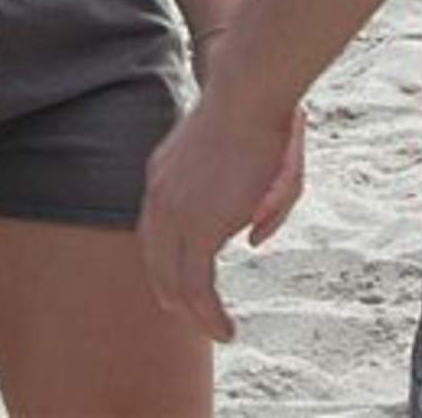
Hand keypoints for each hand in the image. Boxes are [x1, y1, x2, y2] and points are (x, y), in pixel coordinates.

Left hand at [139, 81, 306, 339]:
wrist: (250, 91)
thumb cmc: (265, 110)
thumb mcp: (256, 153)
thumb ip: (263, 201)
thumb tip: (252, 239)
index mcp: (166, 170)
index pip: (156, 226)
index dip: (169, 255)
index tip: (187, 275)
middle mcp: (160, 195)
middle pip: (155, 258)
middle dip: (173, 291)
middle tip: (194, 315)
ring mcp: (175, 215)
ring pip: (174, 283)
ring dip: (194, 313)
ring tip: (218, 330)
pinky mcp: (198, 231)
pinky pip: (198, 290)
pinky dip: (209, 316)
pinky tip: (227, 330)